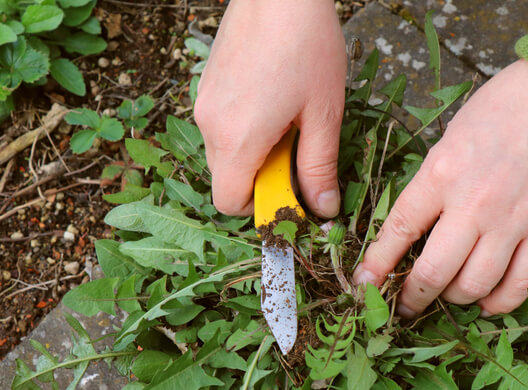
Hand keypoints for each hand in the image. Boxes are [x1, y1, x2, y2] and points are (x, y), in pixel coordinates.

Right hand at [194, 0, 346, 217]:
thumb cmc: (307, 45)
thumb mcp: (323, 114)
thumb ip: (319, 167)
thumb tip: (322, 208)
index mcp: (237, 139)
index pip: (229, 203)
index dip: (261, 207)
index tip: (291, 193)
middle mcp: (210, 124)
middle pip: (227, 179)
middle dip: (262, 179)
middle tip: (297, 152)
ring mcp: (204, 103)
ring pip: (224, 153)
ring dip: (254, 153)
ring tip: (287, 121)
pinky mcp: (207, 86)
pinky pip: (221, 126)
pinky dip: (245, 131)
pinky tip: (273, 102)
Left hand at [353, 60, 527, 316]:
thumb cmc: (500, 109)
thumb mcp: (448, 140)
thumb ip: (431, 185)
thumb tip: (414, 230)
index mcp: (441, 174)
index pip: (398, 231)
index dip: (377, 265)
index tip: (365, 284)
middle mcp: (473, 204)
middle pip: (433, 272)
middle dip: (412, 296)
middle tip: (405, 305)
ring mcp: (513, 221)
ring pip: (474, 285)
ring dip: (454, 299)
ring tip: (448, 295)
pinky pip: (521, 284)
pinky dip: (500, 302)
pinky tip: (487, 303)